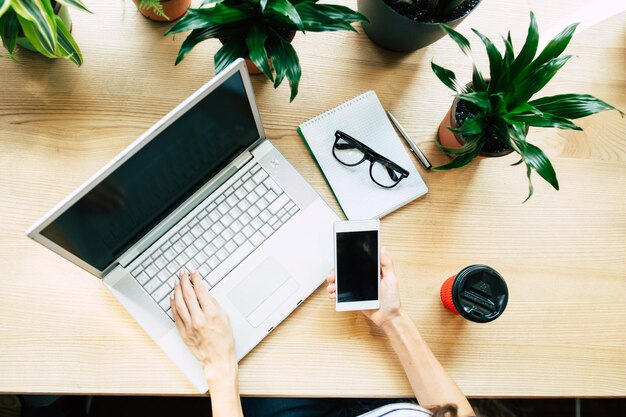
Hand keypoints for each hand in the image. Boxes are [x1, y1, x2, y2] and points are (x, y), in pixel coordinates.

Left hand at [171, 270, 236, 385]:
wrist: (218, 359)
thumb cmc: (224, 340)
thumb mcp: (225, 317)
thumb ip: (214, 304)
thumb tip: (204, 293)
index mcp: (211, 313)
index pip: (200, 290)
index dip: (196, 279)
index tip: (193, 272)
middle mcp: (199, 319)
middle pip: (188, 294)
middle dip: (184, 281)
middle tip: (182, 273)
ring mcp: (189, 326)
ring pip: (179, 303)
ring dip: (177, 290)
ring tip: (177, 282)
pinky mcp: (183, 332)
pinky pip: (175, 315)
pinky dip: (173, 304)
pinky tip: (172, 297)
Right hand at [326, 246, 401, 326]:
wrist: (388, 317)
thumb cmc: (392, 300)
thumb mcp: (392, 279)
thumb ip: (387, 264)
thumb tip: (382, 249)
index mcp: (371, 272)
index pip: (356, 263)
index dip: (346, 261)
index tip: (340, 261)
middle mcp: (362, 279)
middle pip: (345, 272)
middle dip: (336, 272)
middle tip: (332, 276)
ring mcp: (357, 289)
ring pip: (340, 283)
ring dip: (333, 283)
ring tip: (332, 287)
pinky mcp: (353, 298)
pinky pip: (341, 295)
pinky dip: (335, 294)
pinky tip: (334, 295)